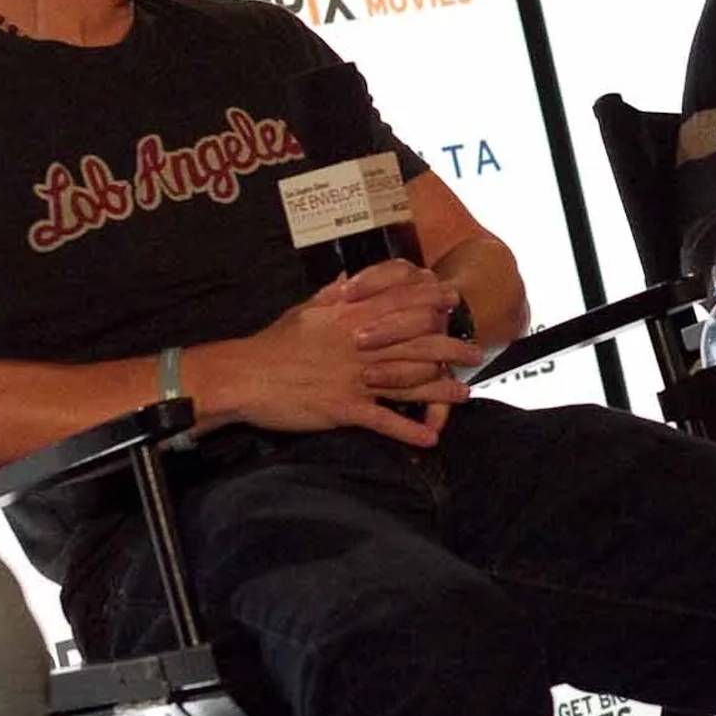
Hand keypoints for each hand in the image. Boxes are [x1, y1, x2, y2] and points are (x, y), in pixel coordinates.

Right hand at [238, 262, 481, 446]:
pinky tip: (430, 439)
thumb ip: (333, 294)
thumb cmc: (273, 342)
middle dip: (450, 347)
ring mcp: (353, 377)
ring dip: (440, 391)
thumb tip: (350, 276)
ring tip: (465, 395)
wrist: (242, 375)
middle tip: (474, 352)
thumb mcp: (305, 310)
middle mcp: (360, 345)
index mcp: (351, 317)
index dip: (431, 303)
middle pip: (416, 342)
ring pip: (408, 381)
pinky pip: (383, 421)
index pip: (401, 305)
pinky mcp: (342, 408)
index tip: (453, 303)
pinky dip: (407, 431)